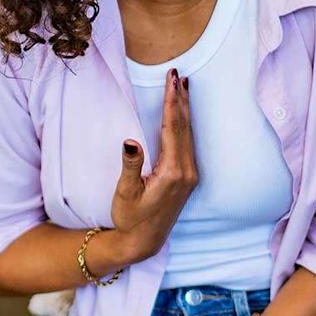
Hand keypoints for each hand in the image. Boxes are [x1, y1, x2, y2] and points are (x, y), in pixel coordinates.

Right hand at [111, 68, 197, 262]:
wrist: (145, 241)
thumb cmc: (131, 217)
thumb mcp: (125, 192)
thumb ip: (130, 166)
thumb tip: (130, 141)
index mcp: (173, 172)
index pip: (173, 128)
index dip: (172, 102)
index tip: (172, 80)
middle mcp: (187, 172)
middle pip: (184, 128)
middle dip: (181, 100)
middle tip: (178, 74)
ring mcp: (191, 175)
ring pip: (189, 135)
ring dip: (185, 110)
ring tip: (183, 87)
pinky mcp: (188, 179)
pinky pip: (188, 144)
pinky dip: (185, 125)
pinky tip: (183, 116)